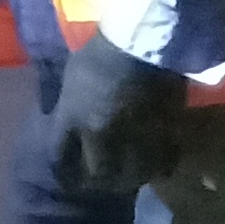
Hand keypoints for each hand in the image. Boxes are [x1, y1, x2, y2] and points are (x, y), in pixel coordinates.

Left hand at [49, 35, 190, 200]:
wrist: (143, 42)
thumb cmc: (102, 52)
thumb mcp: (72, 77)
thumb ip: (69, 106)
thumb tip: (65, 119)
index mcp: (72, 118)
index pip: (60, 157)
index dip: (64, 172)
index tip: (70, 177)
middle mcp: (99, 134)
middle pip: (97, 173)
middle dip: (100, 181)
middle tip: (105, 181)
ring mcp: (133, 137)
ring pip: (132, 174)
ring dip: (132, 178)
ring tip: (134, 177)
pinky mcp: (163, 134)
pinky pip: (162, 162)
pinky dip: (161, 167)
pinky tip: (161, 166)